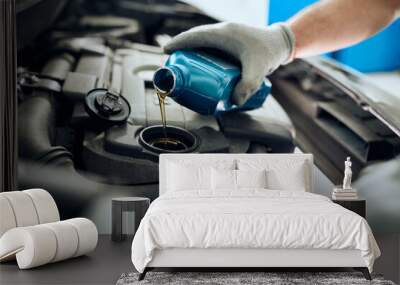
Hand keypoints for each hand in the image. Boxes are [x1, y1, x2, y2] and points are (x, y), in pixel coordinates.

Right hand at [164, 22, 294, 105]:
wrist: (280, 43)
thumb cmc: (268, 52)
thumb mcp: (258, 70)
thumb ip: (247, 86)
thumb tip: (234, 102)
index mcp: (223, 34)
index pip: (194, 37)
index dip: (179, 43)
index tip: (167, 51)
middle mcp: (221, 32)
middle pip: (194, 39)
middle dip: (181, 49)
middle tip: (173, 64)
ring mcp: (224, 35)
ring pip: (201, 41)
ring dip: (190, 51)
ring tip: (182, 66)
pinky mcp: (228, 40)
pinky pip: (208, 44)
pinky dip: (200, 52)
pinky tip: (199, 64)